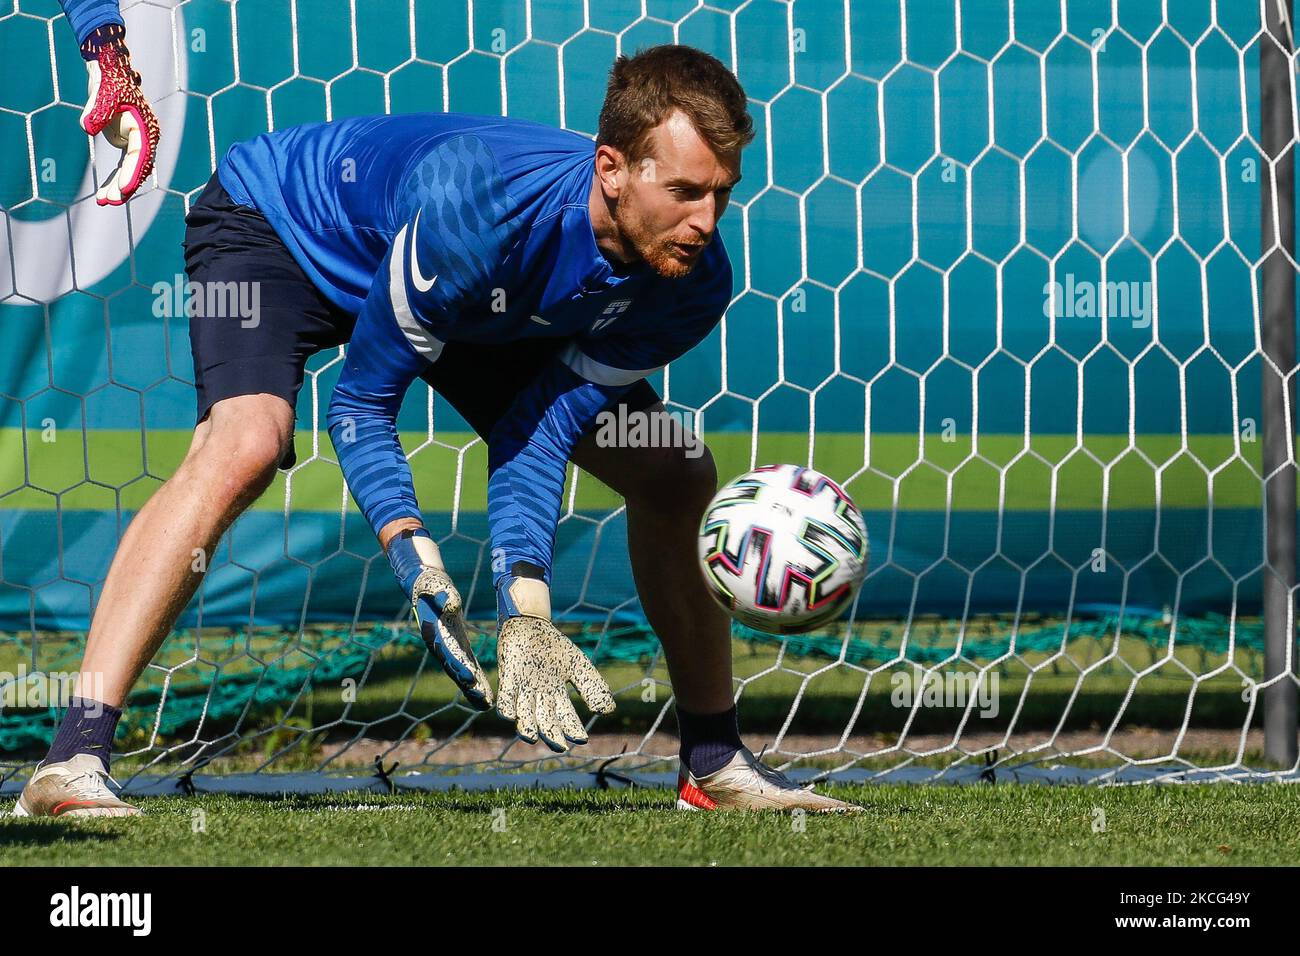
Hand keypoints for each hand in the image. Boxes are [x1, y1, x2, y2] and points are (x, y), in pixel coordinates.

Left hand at [79, 23, 160, 205]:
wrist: (108, 69)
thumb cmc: (108, 80)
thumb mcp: (102, 93)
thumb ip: (96, 110)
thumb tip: (86, 127)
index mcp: (145, 128)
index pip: (141, 156)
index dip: (132, 174)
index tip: (122, 191)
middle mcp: (145, 137)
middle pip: (138, 168)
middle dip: (124, 186)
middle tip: (108, 202)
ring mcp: (137, 141)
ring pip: (131, 170)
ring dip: (119, 187)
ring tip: (103, 202)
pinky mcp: (127, 142)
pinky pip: (124, 165)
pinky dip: (115, 178)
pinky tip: (104, 192)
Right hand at [387, 530, 492, 709]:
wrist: (422, 583)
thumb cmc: (427, 582)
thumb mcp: (433, 583)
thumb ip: (442, 594)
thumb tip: (452, 605)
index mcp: (434, 632)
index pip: (448, 653)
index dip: (460, 666)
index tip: (471, 680)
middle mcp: (439, 644)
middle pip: (456, 668)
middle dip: (470, 685)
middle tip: (485, 702)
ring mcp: (448, 645)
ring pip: (462, 670)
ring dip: (474, 687)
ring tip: (488, 704)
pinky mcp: (456, 642)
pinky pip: (467, 663)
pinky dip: (475, 676)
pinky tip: (484, 690)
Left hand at [496, 611, 615, 752]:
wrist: (530, 623)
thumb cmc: (554, 646)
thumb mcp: (578, 665)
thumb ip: (593, 686)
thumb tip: (607, 711)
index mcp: (556, 695)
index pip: (566, 718)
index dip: (573, 729)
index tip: (582, 739)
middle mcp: (539, 697)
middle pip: (545, 721)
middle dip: (552, 734)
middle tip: (559, 746)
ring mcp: (522, 689)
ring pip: (523, 714)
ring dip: (526, 726)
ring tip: (531, 736)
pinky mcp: (507, 678)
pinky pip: (506, 697)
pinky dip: (508, 706)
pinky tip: (510, 715)